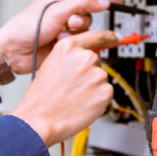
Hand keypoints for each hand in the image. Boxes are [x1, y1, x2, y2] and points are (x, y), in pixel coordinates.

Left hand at [0, 0, 118, 74]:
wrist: (13, 52)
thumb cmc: (25, 28)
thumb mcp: (55, 10)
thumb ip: (80, 4)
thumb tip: (101, 2)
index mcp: (58, 4)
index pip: (85, 1)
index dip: (100, 3)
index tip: (116, 3)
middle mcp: (61, 18)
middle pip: (87, 19)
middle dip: (79, 23)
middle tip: (69, 24)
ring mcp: (62, 34)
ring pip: (84, 35)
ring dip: (73, 36)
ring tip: (58, 37)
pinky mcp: (63, 49)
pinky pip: (78, 47)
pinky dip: (72, 47)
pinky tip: (60, 46)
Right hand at [9, 30, 120, 145]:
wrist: (40, 119)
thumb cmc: (41, 97)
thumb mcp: (51, 64)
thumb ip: (71, 57)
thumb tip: (85, 58)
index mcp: (70, 47)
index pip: (96, 36)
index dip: (109, 37)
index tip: (116, 38)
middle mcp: (86, 57)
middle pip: (96, 62)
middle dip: (89, 73)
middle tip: (73, 87)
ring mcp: (98, 74)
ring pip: (100, 79)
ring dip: (92, 87)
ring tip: (74, 97)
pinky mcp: (106, 92)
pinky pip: (105, 93)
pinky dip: (97, 99)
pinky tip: (82, 104)